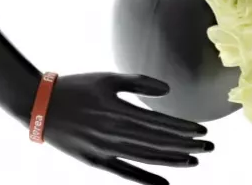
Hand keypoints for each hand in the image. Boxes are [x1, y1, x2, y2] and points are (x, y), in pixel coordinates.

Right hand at [42, 72, 213, 184]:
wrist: (41, 106)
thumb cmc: (77, 86)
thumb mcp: (108, 77)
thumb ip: (139, 83)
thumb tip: (167, 91)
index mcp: (120, 111)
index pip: (160, 123)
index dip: (183, 128)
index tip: (202, 131)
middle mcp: (116, 134)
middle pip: (158, 143)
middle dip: (186, 145)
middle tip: (209, 147)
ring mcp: (106, 150)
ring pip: (146, 159)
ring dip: (172, 161)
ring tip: (194, 161)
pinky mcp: (96, 161)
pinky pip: (125, 173)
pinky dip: (145, 179)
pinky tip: (163, 183)